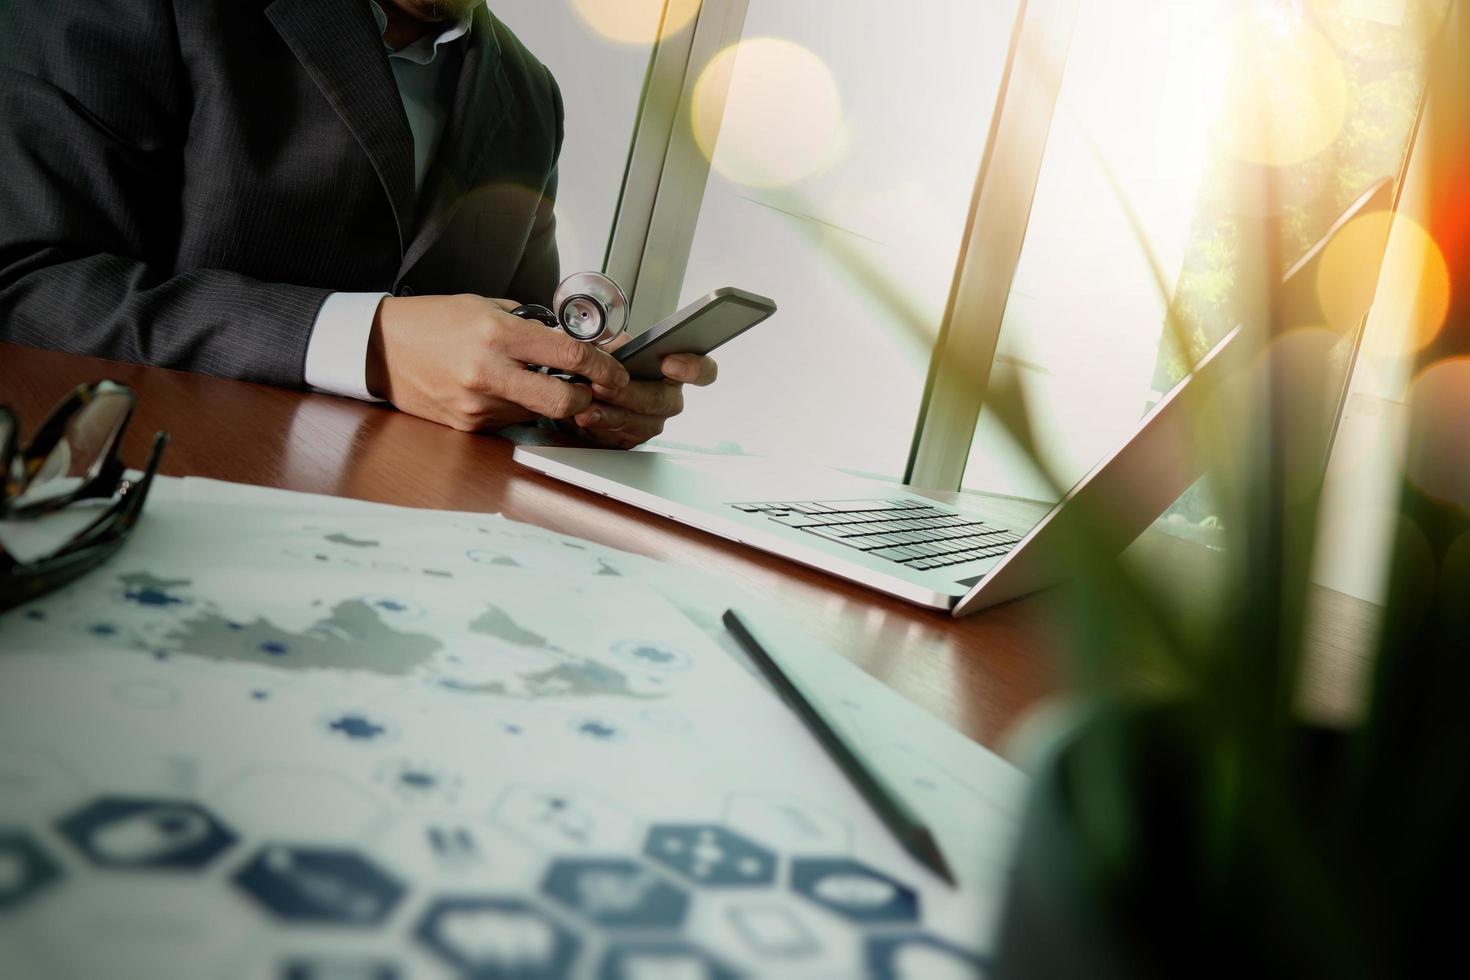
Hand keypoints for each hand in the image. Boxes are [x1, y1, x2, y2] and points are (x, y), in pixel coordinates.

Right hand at [365, 294, 630, 431]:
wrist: (378, 348)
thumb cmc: (432, 321)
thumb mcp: (484, 306)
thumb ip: (530, 324)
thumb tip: (573, 340)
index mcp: (498, 334)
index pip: (571, 357)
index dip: (605, 368)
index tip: (616, 372)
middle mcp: (490, 373)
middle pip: (565, 401)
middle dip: (586, 398)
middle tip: (590, 389)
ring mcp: (478, 404)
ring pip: (538, 412)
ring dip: (545, 401)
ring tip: (525, 378)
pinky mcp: (468, 425)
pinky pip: (509, 420)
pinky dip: (514, 408)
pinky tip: (496, 389)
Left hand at [569, 352, 718, 448]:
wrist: (581, 387)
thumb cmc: (602, 363)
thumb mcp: (607, 344)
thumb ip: (612, 341)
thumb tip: (607, 341)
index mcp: (674, 368)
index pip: (703, 371)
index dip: (693, 368)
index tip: (668, 364)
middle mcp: (668, 397)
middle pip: (665, 401)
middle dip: (631, 393)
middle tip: (604, 386)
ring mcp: (653, 420)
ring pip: (643, 424)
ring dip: (612, 414)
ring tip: (588, 404)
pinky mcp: (633, 438)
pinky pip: (623, 438)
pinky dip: (601, 428)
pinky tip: (586, 417)